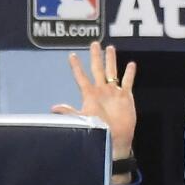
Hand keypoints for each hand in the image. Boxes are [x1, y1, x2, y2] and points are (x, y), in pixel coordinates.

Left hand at [52, 42, 137, 161]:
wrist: (115, 140)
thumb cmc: (98, 131)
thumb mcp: (83, 119)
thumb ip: (70, 112)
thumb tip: (54, 107)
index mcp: (90, 95)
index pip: (81, 77)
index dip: (76, 67)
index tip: (72, 55)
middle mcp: (101, 91)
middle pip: (98, 69)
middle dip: (96, 56)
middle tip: (94, 44)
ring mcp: (113, 92)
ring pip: (112, 71)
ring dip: (111, 60)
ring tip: (110, 48)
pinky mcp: (125, 96)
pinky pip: (128, 82)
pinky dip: (130, 73)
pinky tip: (131, 64)